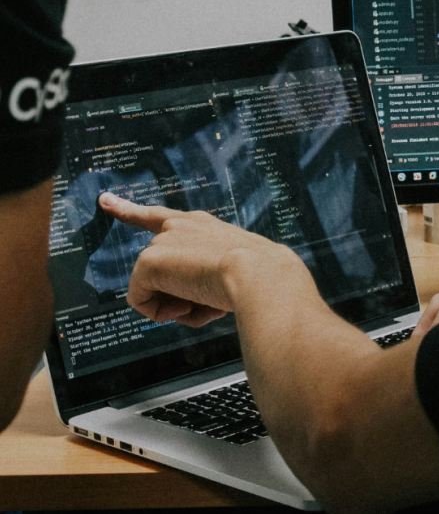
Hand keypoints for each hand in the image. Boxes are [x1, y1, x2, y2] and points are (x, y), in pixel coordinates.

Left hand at [99, 193, 298, 327]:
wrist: (258, 274)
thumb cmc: (257, 276)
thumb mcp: (235, 269)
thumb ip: (207, 277)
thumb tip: (188, 301)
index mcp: (201, 225)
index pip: (157, 216)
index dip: (129, 210)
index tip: (105, 200)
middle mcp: (179, 227)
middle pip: (156, 271)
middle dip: (176, 296)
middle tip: (207, 302)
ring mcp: (163, 242)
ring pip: (153, 290)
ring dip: (177, 306)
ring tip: (206, 302)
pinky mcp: (149, 260)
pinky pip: (140, 301)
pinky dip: (160, 312)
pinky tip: (187, 305)